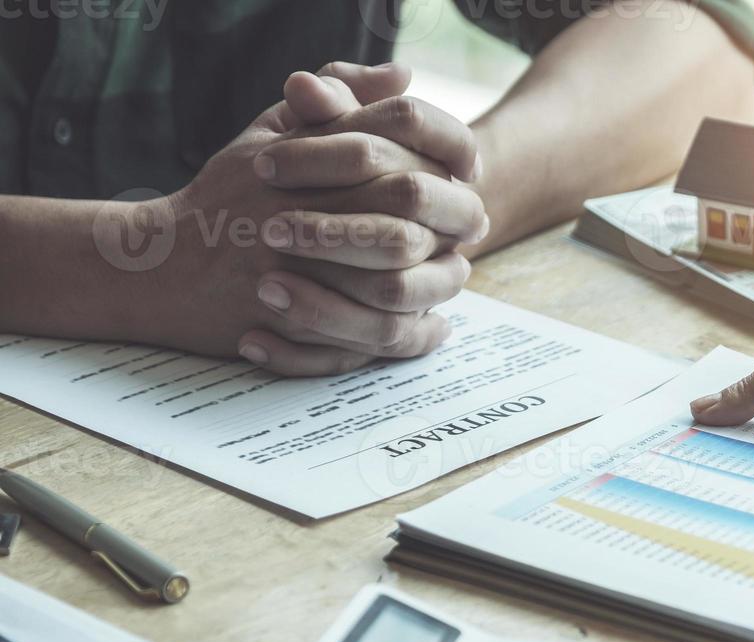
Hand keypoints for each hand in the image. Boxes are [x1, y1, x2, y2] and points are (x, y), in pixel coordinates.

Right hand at [134, 63, 486, 374]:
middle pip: (407, 201)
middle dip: (454, 215)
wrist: (159, 266)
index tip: (469, 171)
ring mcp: (293, 271)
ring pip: (396, 276)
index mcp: (298, 155)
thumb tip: (404, 75)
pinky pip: (371, 336)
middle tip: (475, 226)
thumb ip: (338, 102)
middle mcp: (298, 208)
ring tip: (458, 276)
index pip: (396, 134)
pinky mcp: (290, 326)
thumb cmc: (227, 196)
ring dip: (440, 280)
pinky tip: (433, 326)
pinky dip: (411, 336)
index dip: (446, 150)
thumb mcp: (273, 135)